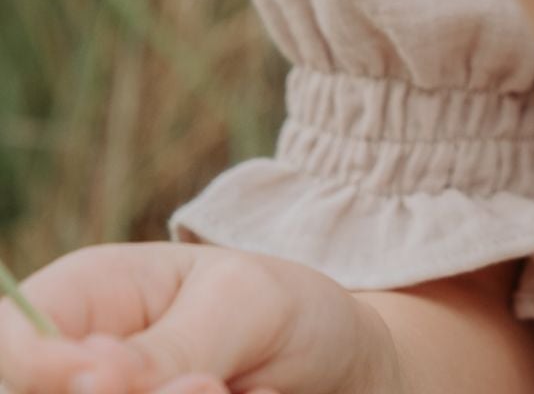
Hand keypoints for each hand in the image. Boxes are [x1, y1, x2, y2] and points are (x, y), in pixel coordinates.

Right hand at [0, 240, 393, 393]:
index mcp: (72, 305)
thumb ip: (167, 347)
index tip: (106, 378)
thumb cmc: (281, 309)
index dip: (39, 375)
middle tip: (208, 387)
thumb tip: (86, 381)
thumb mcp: (239, 304)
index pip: (7, 351)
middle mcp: (68, 382)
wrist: (342, 365)